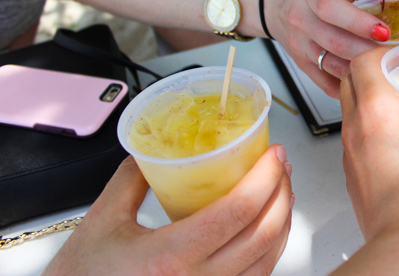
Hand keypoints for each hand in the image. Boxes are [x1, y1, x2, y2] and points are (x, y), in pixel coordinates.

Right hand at [44, 146, 293, 275]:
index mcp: (169, 259)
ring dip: (283, 220)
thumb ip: (134, 178)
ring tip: (282, 190)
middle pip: (264, 234)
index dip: (264, 177)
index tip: (273, 155)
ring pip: (268, 260)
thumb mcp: (102, 220)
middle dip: (281, 192)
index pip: (237, 211)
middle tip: (280, 165)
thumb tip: (158, 150)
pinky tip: (268, 228)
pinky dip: (271, 249)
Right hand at [264, 0, 389, 97]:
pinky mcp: (300, 63)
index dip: (358, 22)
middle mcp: (300, 19)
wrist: (273, 3)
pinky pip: (324, 82)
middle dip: (368, 50)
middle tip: (393, 51)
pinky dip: (346, 84)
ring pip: (333, 65)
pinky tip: (363, 79)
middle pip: (336, 42)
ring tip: (383, 64)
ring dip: (361, 68)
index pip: (331, 9)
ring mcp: (298, 45)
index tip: (384, 31)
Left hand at [336, 47, 398, 273]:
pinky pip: (356, 138)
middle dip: (375, 72)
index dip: (382, 52)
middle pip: (351, 82)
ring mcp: (350, 153)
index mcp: (377, 110)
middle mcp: (356, 128)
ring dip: (372, 101)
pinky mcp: (354, 175)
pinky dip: (372, 129)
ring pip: (351, 110)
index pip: (363, 62)